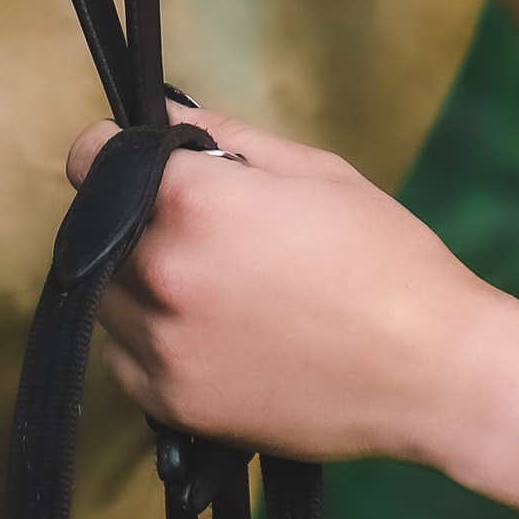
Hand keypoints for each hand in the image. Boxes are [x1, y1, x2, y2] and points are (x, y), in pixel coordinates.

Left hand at [68, 103, 509, 465]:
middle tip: (202, 227)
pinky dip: (150, 339)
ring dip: (137, 280)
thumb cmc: (383, 260)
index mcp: (193, 202)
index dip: (110, 150)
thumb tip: (165, 114)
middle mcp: (161, 272)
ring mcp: (161, 345)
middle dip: (135, 217)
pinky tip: (214, 329)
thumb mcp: (313, 169)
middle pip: (95, 229)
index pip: (89, 157)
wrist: (429, 371)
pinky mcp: (172, 404)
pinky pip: (124, 357)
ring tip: (216, 283)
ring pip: (104, 296)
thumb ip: (225, 137)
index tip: (135, 159)